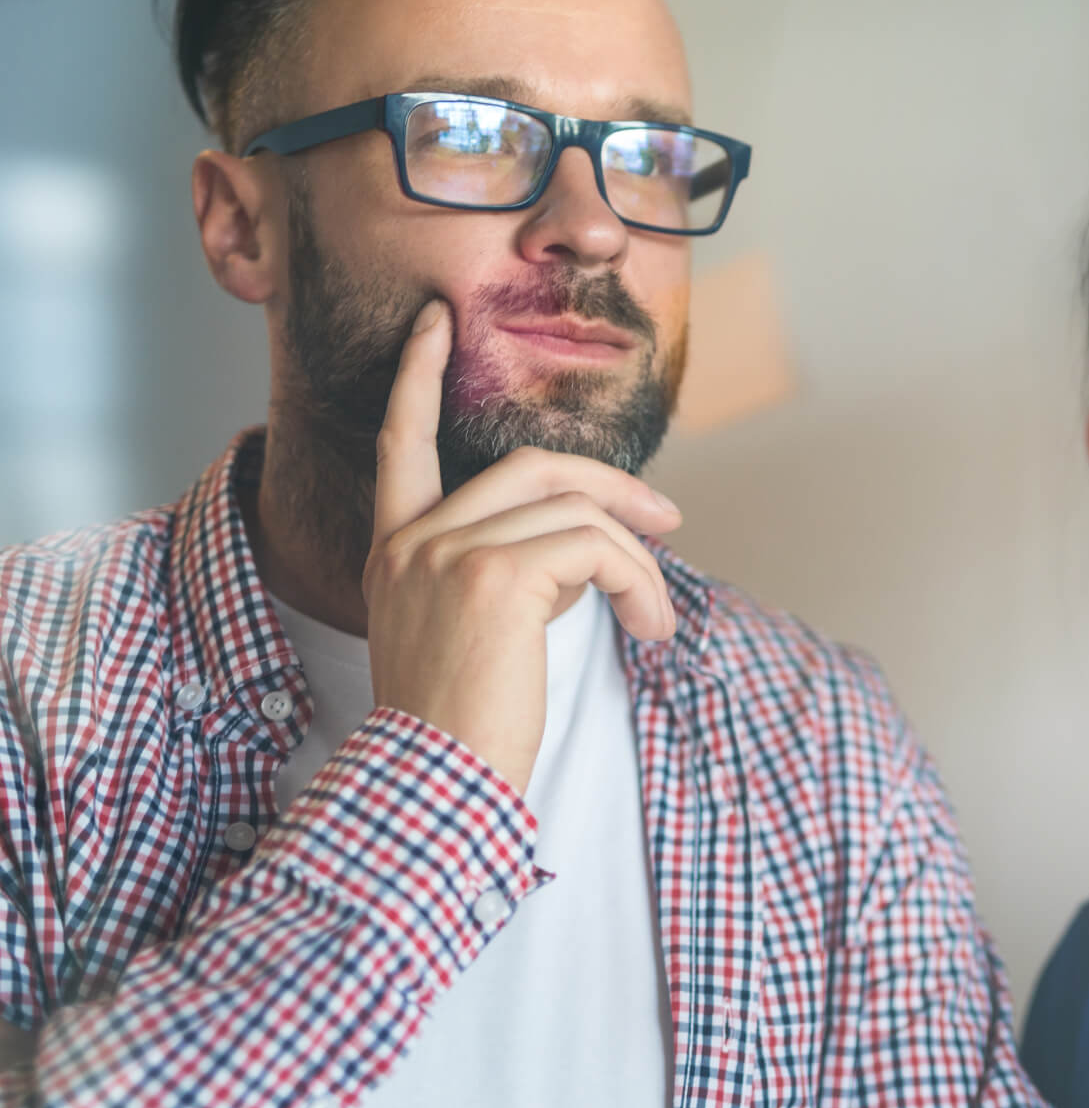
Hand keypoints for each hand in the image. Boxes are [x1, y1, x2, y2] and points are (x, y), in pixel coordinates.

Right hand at [361, 299, 681, 791]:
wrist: (434, 784)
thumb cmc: (463, 727)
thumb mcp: (468, 633)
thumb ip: (502, 572)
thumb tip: (585, 546)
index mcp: (397, 549)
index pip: (400, 442)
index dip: (419, 377)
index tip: (438, 323)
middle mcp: (414, 540)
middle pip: (529, 465)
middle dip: (612, 484)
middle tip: (671, 519)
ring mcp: (448, 551)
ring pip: (577, 513)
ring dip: (639, 563)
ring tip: (657, 620)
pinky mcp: (495, 575)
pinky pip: (596, 549)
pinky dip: (640, 583)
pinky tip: (648, 630)